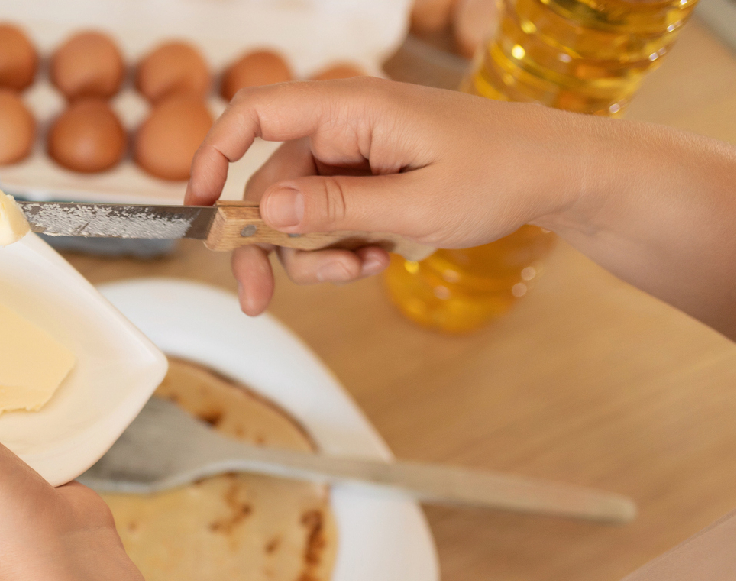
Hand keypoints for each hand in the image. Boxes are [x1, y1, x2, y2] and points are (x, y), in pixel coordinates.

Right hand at [184, 79, 585, 313]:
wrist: (554, 172)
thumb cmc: (500, 174)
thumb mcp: (415, 205)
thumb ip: (335, 208)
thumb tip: (267, 209)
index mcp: (353, 109)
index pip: (256, 114)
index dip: (214, 155)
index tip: (198, 205)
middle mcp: (345, 124)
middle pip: (269, 182)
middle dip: (265, 243)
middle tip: (258, 298)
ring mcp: (355, 151)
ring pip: (297, 209)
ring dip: (314, 253)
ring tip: (359, 268)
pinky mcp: (366, 175)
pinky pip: (327, 215)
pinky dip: (339, 246)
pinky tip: (373, 257)